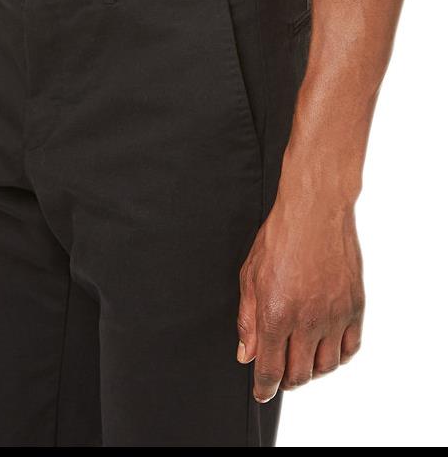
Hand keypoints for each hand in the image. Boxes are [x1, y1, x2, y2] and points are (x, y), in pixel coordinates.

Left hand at [236, 186, 364, 400]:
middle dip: (286, 379)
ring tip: (303, 358)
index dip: (264, 388)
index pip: (270, 370)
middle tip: (281, 370)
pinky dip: (338, 356)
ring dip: (312, 370)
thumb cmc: (280, 236)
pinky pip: (351, 348)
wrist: (315, 210)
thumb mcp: (250, 276)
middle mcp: (307, 321)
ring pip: (326, 367)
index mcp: (276, 314)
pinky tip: (327, 347)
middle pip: (299, 375)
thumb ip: (247, 320)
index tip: (262, 392)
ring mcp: (334, 315)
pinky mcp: (354, 307)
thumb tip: (247, 354)